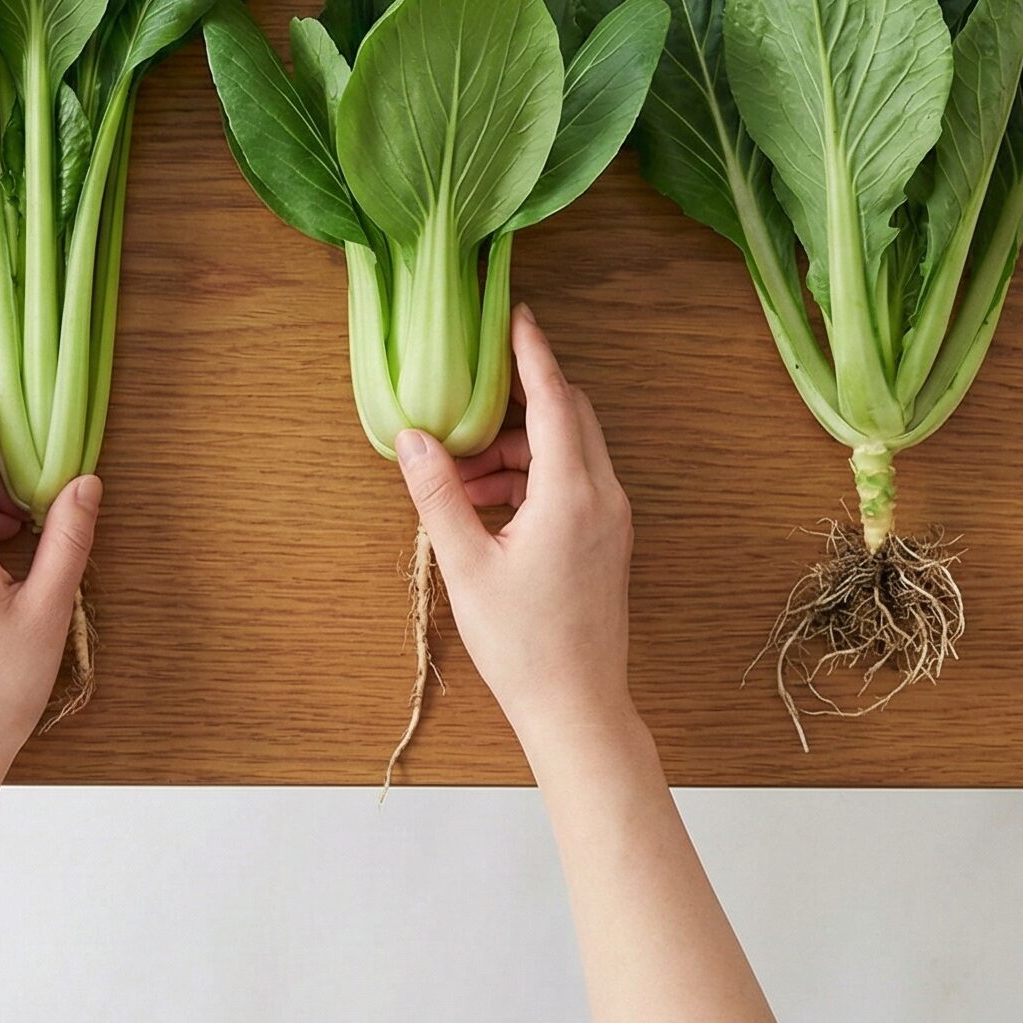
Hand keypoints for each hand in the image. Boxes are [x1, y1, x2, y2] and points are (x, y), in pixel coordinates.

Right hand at [393, 304, 636, 754]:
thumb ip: (438, 494)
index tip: (514, 313)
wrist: (578, 709)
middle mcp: (603, 496)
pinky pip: (571, 480)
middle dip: (518, 400)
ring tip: (460, 473)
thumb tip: (411, 437)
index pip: (556, 398)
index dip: (533, 352)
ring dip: (517, 446)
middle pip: (569, 415)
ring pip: (568, 449)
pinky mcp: (605, 539)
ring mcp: (610, 519)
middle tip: (468, 398)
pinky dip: (530, 475)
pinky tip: (484, 503)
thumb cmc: (523, 644)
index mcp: (572, 493)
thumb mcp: (466, 564)